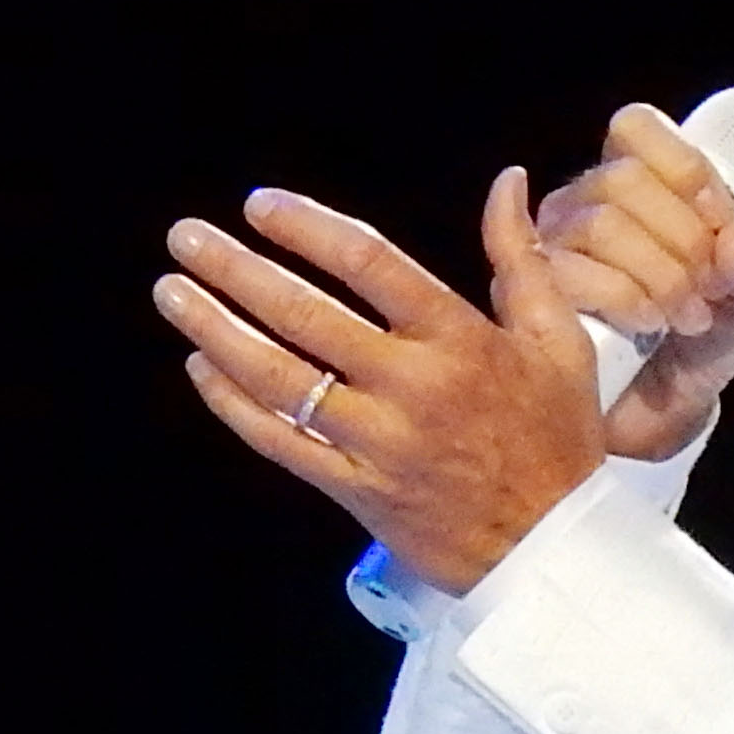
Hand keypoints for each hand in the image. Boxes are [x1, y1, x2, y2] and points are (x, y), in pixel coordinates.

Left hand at [155, 172, 608, 593]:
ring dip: (216, 330)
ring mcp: (380, 441)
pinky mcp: (358, 489)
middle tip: (186, 237)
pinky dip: (235, 405)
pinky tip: (202, 369)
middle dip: (235, 269)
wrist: (555, 550)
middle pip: (306, 315)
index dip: (306, 228)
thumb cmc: (558, 442)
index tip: (259, 207)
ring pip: (280, 378)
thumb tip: (507, 182)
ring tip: (174, 292)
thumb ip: (522, 256)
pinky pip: (283, 442)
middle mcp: (413, 385)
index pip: (368, 263)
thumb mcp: (560, 339)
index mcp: (461, 339)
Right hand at [535, 103, 733, 462]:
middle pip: (623, 179)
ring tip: (686, 317)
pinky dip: (626, 300)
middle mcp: (585, 202)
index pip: (634, 127)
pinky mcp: (531, 293)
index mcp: (640, 181)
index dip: (683, 168)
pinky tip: (647, 325)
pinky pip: (572, 274)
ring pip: (600, 225)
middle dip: (683, 238)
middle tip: (709, 288)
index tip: (718, 219)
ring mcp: (550, 245)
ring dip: (660, 276)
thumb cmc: (704, 334)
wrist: (670, 407)